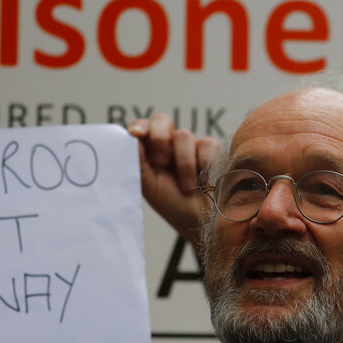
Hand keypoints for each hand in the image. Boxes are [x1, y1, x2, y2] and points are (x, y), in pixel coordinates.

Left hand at [128, 114, 218, 250]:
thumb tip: (130, 139)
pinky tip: (205, 181)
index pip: (142, 128)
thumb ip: (138, 163)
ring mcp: (191, 146)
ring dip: (184, 164)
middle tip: (161, 162)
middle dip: (160, 139)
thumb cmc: (174, 206)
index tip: (137, 134)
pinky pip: (206, 144)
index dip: (140, 126)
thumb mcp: (150, 187)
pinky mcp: (213, 150)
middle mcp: (169, 145)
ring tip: (187, 186)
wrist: (203, 221)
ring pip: (184, 135)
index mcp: (149, 152)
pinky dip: (204, 164)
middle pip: (162, 121)